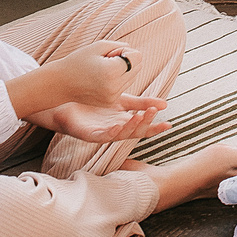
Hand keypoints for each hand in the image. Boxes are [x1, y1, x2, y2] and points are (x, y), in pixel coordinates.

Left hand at [33, 99, 169, 143]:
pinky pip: (101, 136)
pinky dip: (110, 132)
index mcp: (124, 123)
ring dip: (130, 127)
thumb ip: (141, 103)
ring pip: (120, 135)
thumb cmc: (94, 103)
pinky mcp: (89, 135)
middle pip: (134, 132)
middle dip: (144, 123)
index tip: (169, 124)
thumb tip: (164, 104)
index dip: (155, 127)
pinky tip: (117, 126)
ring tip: (137, 116)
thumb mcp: (121, 100)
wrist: (67, 103)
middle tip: (153, 112)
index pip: (143, 127)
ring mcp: (103, 134)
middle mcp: (116, 130)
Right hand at [47, 42, 163, 114]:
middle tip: (106, 61)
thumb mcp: (99, 46)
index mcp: (111, 71)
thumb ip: (121, 46)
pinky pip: (124, 86)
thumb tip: (136, 55)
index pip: (137, 56)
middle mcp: (114, 87)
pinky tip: (102, 79)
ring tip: (103, 70)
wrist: (61, 83)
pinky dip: (118, 80)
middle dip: (127, 60)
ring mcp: (113, 97)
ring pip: (133, 77)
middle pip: (138, 67)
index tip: (110, 53)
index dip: (125, 51)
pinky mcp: (111, 102)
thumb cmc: (79, 61)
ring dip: (124, 70)